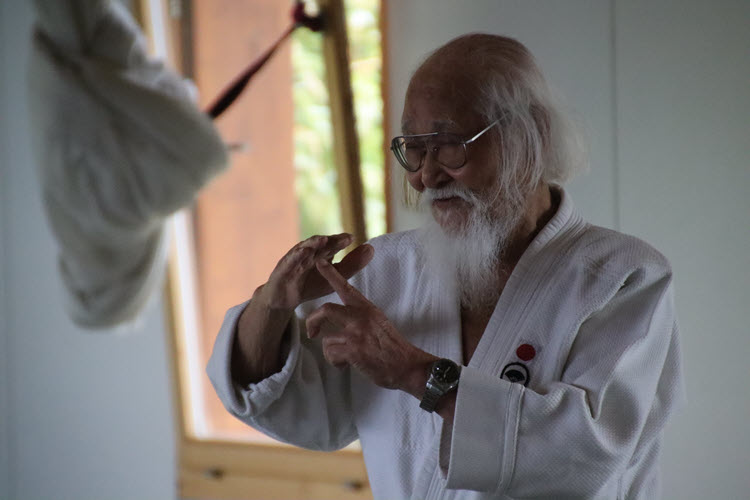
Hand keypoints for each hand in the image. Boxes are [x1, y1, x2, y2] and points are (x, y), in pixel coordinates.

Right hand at [258, 233, 373, 310]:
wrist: (285, 298)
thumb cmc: (309, 285)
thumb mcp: (333, 277)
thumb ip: (352, 265)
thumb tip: (371, 248)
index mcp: (320, 253)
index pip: (332, 245)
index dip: (341, 241)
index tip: (352, 239)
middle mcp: (308, 253)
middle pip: (320, 245)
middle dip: (331, 240)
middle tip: (344, 239)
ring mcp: (294, 259)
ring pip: (304, 248)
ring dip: (313, 243)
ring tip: (323, 239)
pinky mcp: (283, 268)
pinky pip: (290, 260)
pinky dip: (296, 255)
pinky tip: (304, 251)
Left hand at [306, 259, 435, 392]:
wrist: (407, 365)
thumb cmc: (392, 347)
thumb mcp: (379, 322)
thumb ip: (360, 316)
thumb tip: (342, 319)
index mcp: (367, 308)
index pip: (346, 287)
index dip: (330, 274)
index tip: (318, 262)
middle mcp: (360, 317)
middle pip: (326, 310)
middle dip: (313, 321)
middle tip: (312, 332)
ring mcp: (356, 334)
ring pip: (326, 339)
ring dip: (331, 352)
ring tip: (344, 357)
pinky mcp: (354, 351)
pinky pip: (331, 354)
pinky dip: (335, 363)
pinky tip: (346, 365)